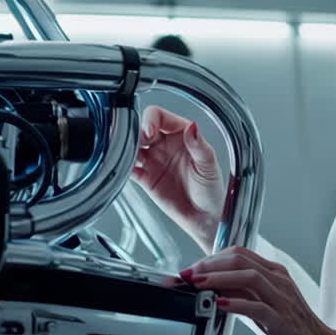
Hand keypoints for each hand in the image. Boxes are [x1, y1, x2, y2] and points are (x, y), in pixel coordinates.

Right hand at [133, 106, 226, 253]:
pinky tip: (127, 169)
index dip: (151, 120)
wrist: (205, 217)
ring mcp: (153, 160)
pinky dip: (124, 167)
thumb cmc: (212, 189)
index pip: (160, 117)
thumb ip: (199, 146)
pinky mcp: (145, 178)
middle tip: (138, 143)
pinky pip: (129, 168)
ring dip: (126, 148)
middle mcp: (164, 144)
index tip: (149, 131)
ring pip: (132, 146)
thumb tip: (192, 127)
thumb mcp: (209, 166)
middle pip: (141, 128)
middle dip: (135, 132)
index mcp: (181, 134)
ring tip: (127, 155)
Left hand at [180, 246, 335, 334]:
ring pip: (248, 277)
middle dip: (208, 266)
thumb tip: (212, 285)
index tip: (190, 270)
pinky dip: (236, 303)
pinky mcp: (282, 320)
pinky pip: (257, 306)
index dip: (210, 259)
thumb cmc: (292, 328)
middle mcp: (279, 281)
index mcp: (274, 273)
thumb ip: (243, 292)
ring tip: (197, 284)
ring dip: (218, 279)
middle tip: (187, 275)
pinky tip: (219, 304)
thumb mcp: (264, 304)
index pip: (238, 254)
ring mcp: (282, 299)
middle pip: (240, 260)